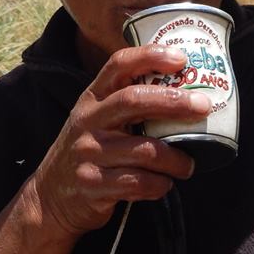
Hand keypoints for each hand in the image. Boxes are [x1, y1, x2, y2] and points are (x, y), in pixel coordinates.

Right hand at [23, 44, 210, 238]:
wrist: (51, 196)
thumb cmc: (88, 150)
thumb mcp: (96, 120)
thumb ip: (127, 105)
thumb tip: (185, 94)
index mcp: (92, 98)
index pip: (118, 65)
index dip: (150, 57)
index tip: (181, 58)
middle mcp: (88, 120)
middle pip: (133, 100)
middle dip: (173, 101)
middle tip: (203, 106)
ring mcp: (88, 153)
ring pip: (144, 150)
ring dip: (175, 159)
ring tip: (188, 164)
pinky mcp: (93, 184)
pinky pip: (138, 183)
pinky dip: (159, 185)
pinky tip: (164, 184)